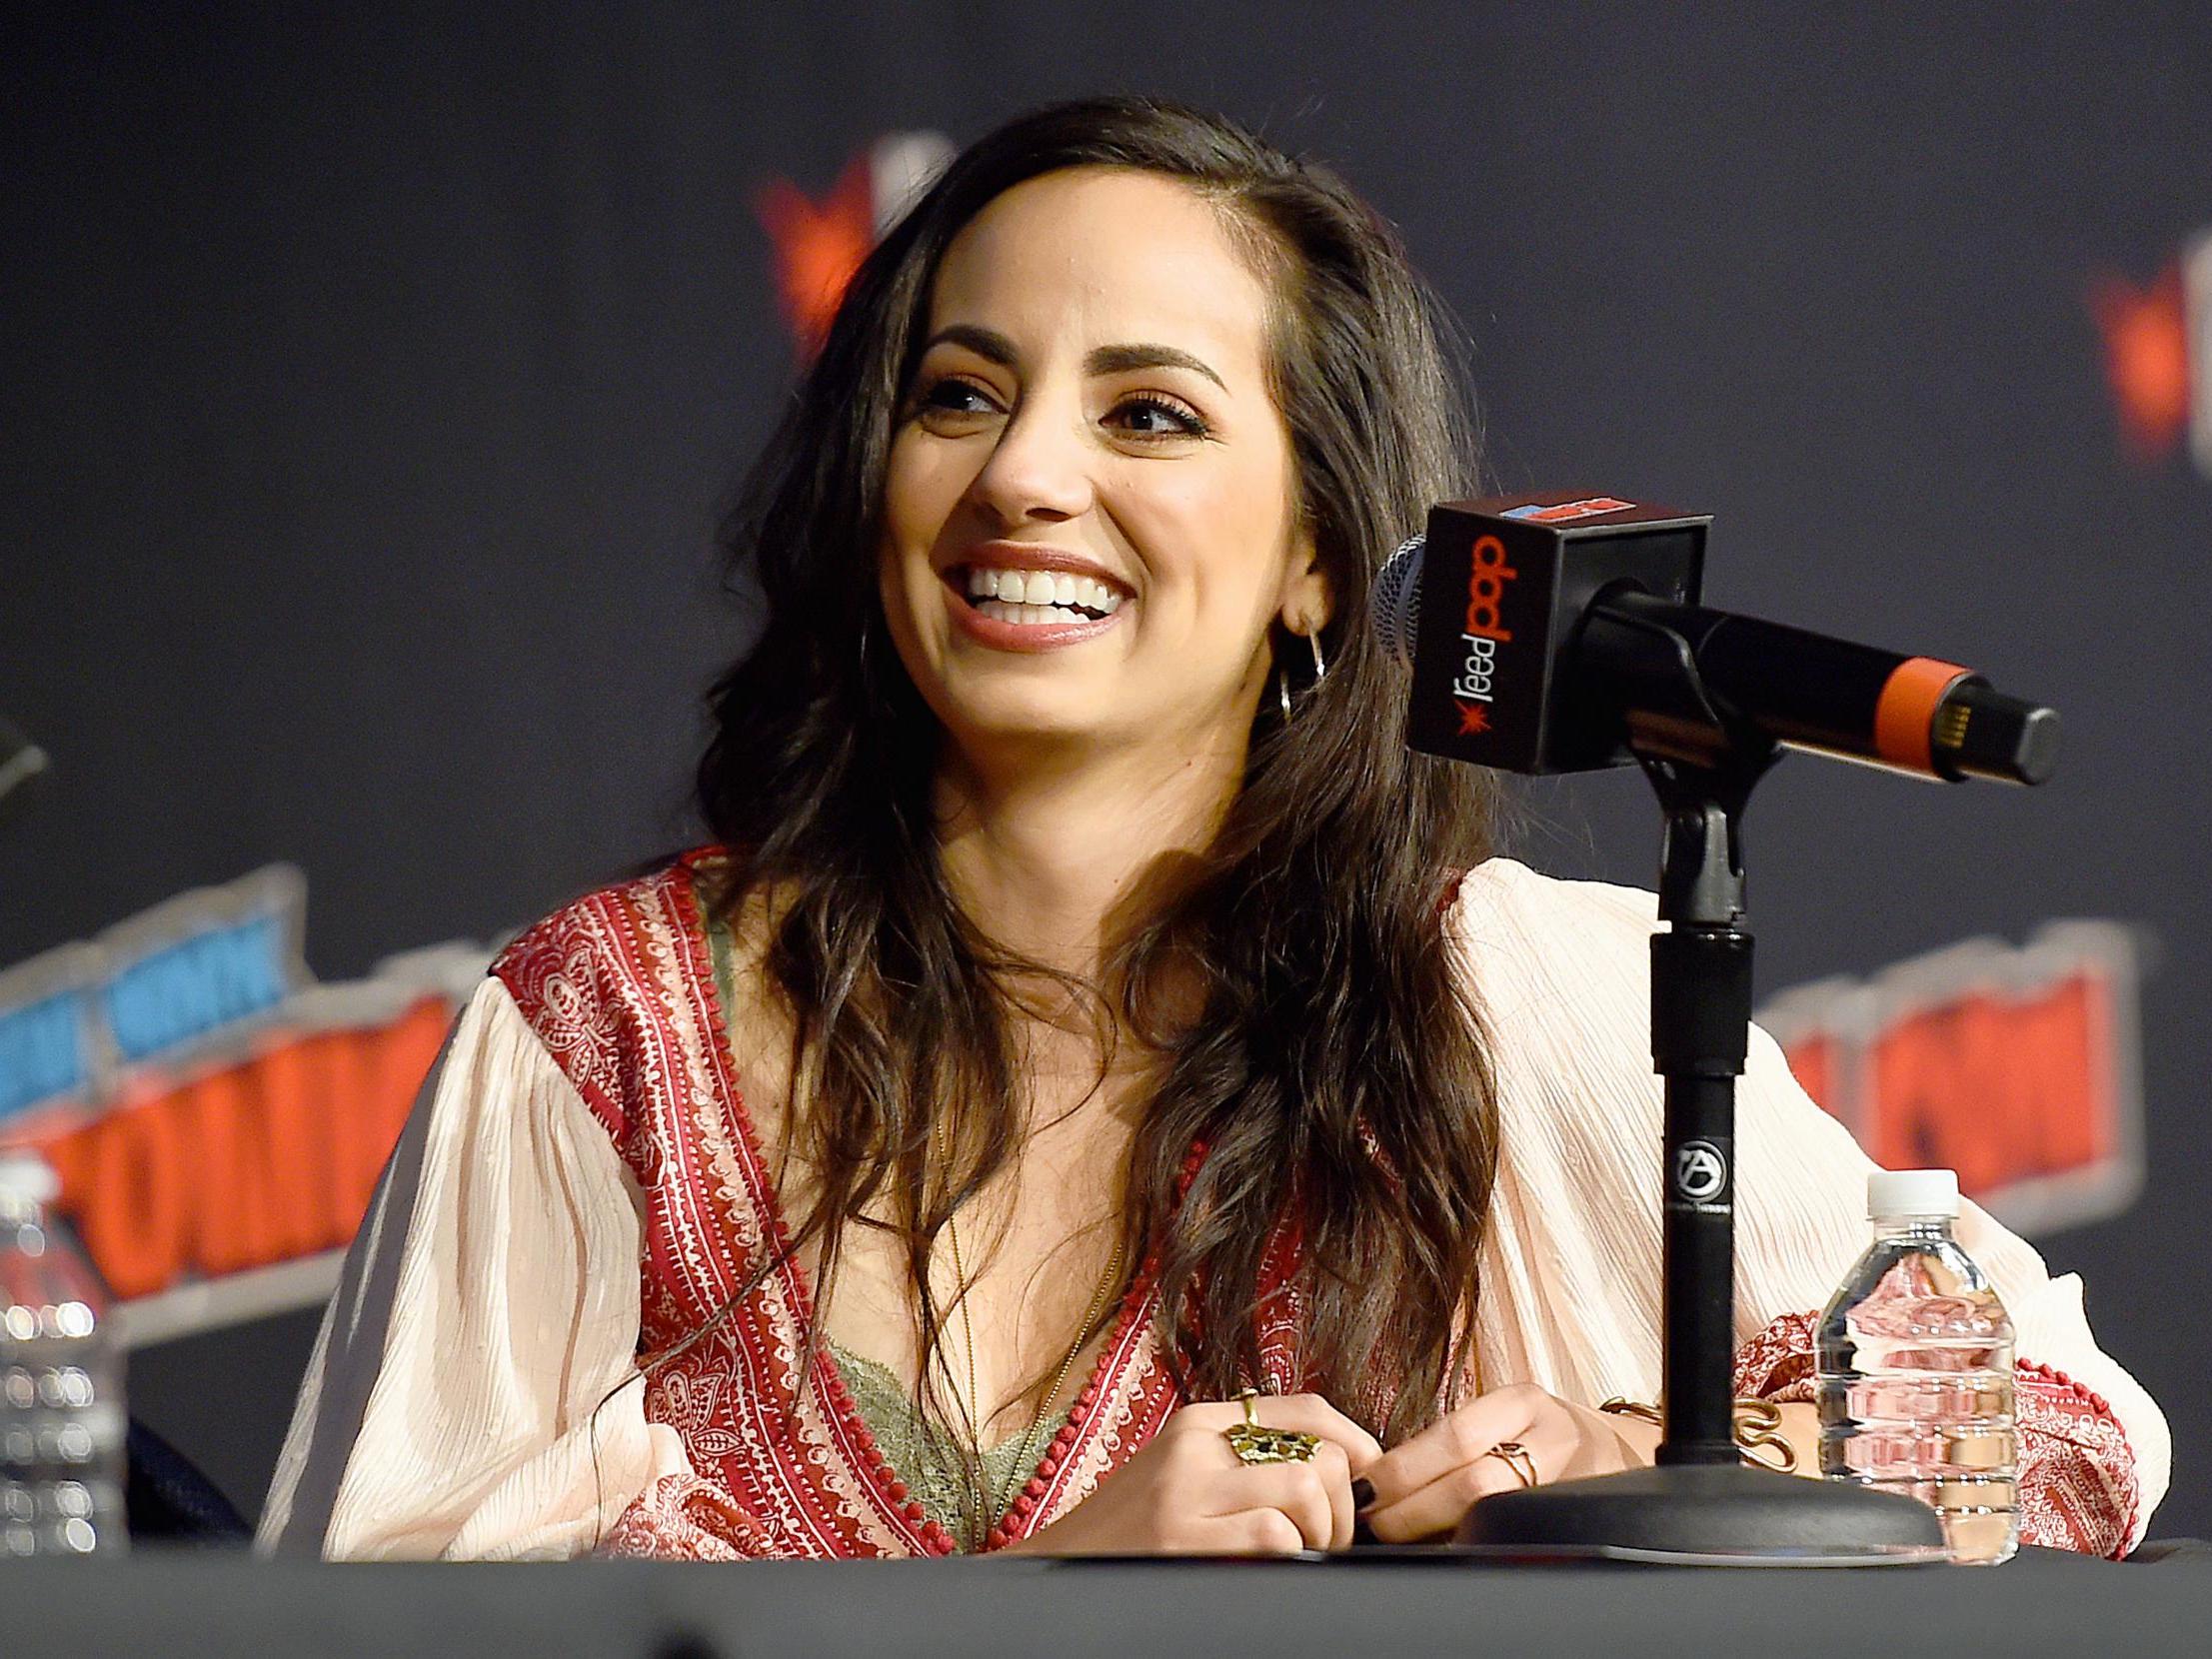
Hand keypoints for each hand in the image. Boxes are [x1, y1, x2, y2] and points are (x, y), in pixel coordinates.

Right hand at [1004, 1393, 1383, 1554]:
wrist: (1057, 1568)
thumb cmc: (1129, 1531)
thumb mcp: (1181, 1474)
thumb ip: (1240, 1461)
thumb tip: (1331, 1472)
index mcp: (1200, 1422)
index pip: (1307, 1409)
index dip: (1357, 1443)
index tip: (1370, 1480)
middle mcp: (1196, 1444)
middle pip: (1317, 1452)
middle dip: (1342, 1507)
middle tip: (1328, 1541)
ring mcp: (1186, 1490)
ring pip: (1304, 1488)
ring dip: (1320, 1534)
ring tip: (1300, 1557)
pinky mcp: (1179, 1537)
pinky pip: (1272, 1536)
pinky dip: (1289, 1558)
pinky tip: (1267, 1569)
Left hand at [1356, 1382, 1655, 1543]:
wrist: (1610, 1453)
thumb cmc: (1535, 1435)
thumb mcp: (1503, 1417)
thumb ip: (1455, 1441)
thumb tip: (1378, 1476)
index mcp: (1524, 1403)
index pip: (1457, 1435)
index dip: (1404, 1466)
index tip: (1365, 1486)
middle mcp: (1552, 1438)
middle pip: (1476, 1480)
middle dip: (1414, 1506)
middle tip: (1373, 1520)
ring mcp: (1570, 1482)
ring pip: (1495, 1513)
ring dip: (1436, 1529)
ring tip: (1397, 1535)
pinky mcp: (1573, 1517)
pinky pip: (1513, 1534)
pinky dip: (1470, 1542)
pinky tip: (1442, 1547)